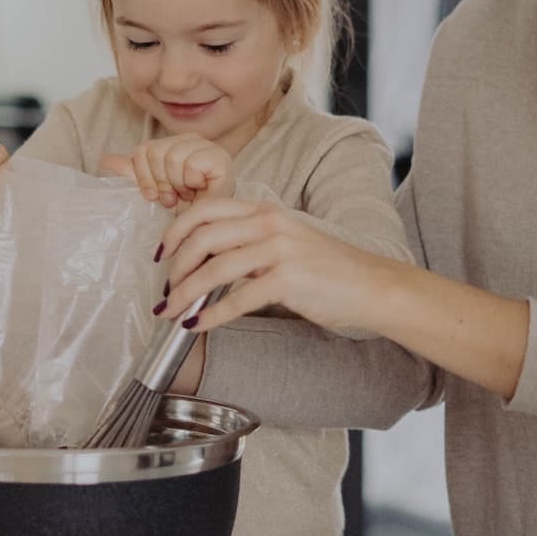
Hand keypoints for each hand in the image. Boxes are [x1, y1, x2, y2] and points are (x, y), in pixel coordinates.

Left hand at [100, 134, 234, 211]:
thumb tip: (106, 160)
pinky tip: (200, 189)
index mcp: (173, 143)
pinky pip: (190, 164)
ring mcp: (207, 146)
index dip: (145, 177)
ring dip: (178, 185)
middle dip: (162, 182)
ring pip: (172, 157)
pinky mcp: (220, 157)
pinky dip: (192, 182)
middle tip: (174, 196)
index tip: (157, 195)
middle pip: (156, 152)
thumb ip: (132, 172)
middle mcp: (191, 139)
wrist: (207, 225)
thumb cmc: (184, 208)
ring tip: (188, 194)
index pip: (144, 149)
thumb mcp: (152, 189)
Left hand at [160, 197, 395, 334]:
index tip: (162, 256)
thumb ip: (250, 244)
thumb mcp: (287, 242)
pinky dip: (211, 314)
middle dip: (175, 267)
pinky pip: (237, 298)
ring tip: (171, 312)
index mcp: (265, 210)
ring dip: (185, 293)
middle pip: (201, 237)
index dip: (174, 232)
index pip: (204, 210)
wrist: (373, 286)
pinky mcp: (288, 279)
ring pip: (213, 268)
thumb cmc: (330, 269)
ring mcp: (279, 249)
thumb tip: (208, 264)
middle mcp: (269, 223)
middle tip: (165, 291)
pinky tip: (198, 325)